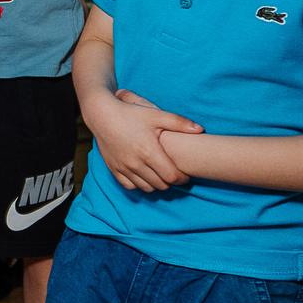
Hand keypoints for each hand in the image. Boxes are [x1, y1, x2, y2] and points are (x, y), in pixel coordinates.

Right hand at [84, 88, 202, 191]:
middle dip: (171, 182)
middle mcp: (136, 163)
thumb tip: (201, 129)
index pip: (172, 177)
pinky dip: (140, 185)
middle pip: (161, 185)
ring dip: (157, 185)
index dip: (183, 179)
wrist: (102, 115)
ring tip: (161, 176)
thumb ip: (179, 123)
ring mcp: (124, 168)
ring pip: (146, 188)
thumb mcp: (156, 115)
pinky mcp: (114, 169)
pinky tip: (145, 176)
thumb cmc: (130, 114)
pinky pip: (130, 186)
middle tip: (175, 174)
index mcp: (149, 152)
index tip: (186, 174)